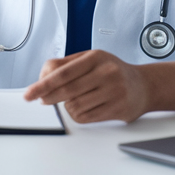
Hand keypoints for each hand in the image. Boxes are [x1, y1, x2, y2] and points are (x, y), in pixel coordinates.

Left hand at [23, 49, 150, 122]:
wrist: (144, 86)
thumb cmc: (112, 71)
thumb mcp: (90, 59)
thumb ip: (66, 65)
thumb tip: (42, 76)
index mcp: (96, 58)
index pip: (63, 72)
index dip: (43, 84)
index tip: (30, 93)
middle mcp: (107, 73)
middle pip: (68, 90)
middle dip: (50, 97)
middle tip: (41, 100)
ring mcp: (114, 91)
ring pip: (76, 105)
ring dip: (66, 107)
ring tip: (70, 102)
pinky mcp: (119, 108)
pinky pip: (87, 117)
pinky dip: (77, 115)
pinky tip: (80, 109)